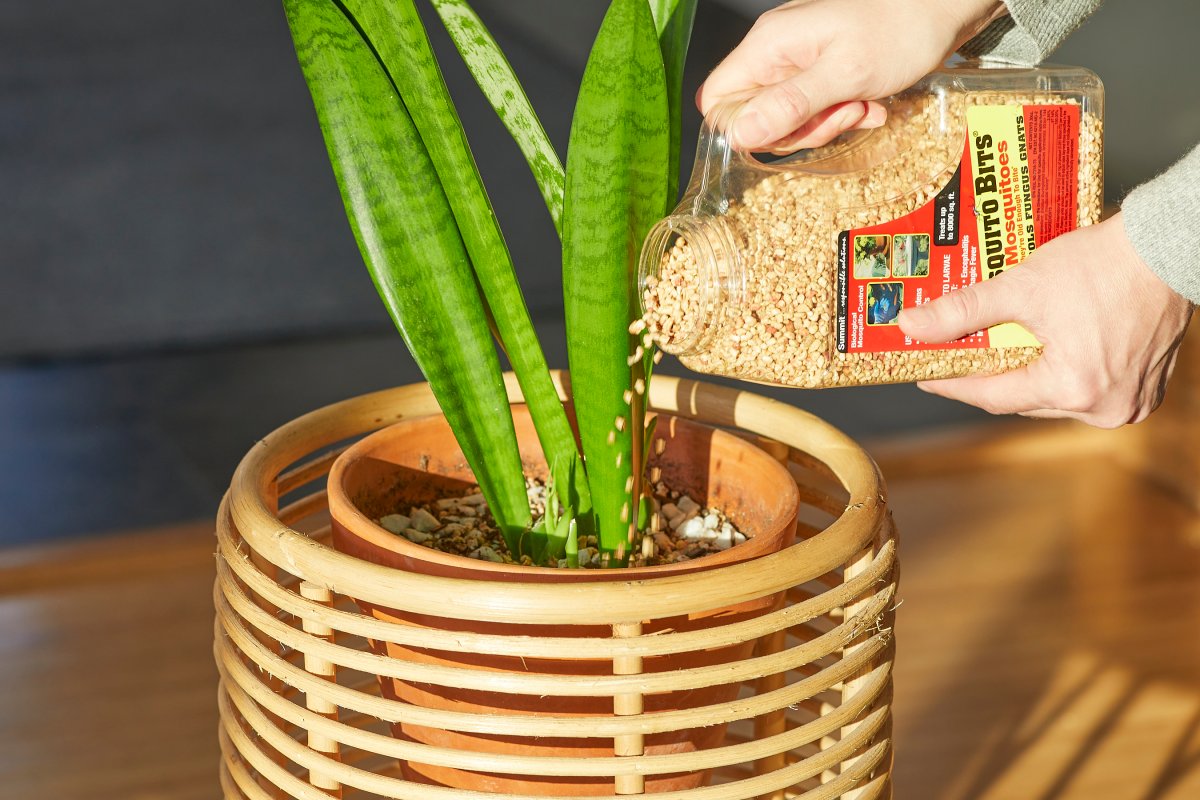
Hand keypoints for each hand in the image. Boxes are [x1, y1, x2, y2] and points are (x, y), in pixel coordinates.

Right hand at [698, 0, 1005, 151]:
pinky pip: (812, 109)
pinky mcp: (820, 71)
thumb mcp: (844, 73)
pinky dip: (840, 114)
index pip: (718, 102)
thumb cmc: (900, 27)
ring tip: (860, 105)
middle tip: (840, 112)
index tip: (786, 130)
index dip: (743, 129)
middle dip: (799, 129)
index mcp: (769, 47)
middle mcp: (775, 53)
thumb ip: (790, 105)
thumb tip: (741, 134)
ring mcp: (797, 62)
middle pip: (755, 117)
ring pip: (787, 118)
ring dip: (825, 124)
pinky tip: (868, 104)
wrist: (943, 6)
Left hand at [897, 214, 1194, 427]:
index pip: (992, 396)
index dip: (952, 383)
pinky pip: (1087, 387)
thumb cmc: (1104, 264)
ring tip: (999, 346)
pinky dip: (1063, 370)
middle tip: (957, 354)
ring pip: (1054, 394)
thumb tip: (912, 326)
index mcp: (1074, 388)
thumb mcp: (1021, 287)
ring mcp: (1130, 401)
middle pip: (1024, 397)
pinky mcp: (1146, 388)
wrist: (1168, 247)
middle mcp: (1106, 407)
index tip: (925, 373)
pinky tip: (1045, 347)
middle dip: (990, 374)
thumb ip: (963, 310)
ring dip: (1028, 372)